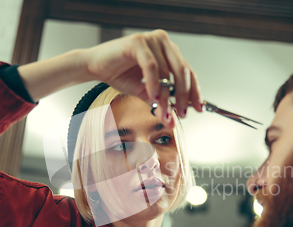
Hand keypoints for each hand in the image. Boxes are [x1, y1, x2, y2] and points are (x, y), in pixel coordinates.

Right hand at [81, 29, 201, 127]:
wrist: (94, 66)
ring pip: (167, 73)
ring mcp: (151, 40)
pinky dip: (154, 84)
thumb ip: (161, 104)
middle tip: (181, 114)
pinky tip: (153, 98)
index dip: (194, 92)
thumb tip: (173, 121)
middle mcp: (164, 42)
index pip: (188, 73)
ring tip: (164, 112)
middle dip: (183, 96)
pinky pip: (152, 67)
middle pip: (182, 72)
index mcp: (169, 52)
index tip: (198, 109)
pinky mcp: (138, 42)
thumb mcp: (146, 93)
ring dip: (166, 96)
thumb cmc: (120, 75)